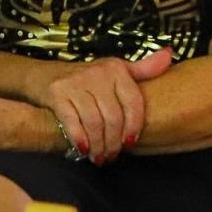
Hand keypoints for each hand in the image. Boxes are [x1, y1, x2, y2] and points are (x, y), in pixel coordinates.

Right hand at [41, 49, 172, 162]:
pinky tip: (83, 149)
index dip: (134, 127)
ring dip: (98, 145)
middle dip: (114, 143)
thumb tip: (169, 55)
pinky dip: (80, 139)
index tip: (130, 143)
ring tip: (99, 156)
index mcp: (116, 69)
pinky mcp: (57, 93)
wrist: (42, 75)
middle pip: (113, 117)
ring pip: (95, 122)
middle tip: (111, 156)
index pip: (133, 103)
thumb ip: (143, 69)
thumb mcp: (115, 72)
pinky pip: (73, 121)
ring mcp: (76, 82)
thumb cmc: (85, 79)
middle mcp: (97, 73)